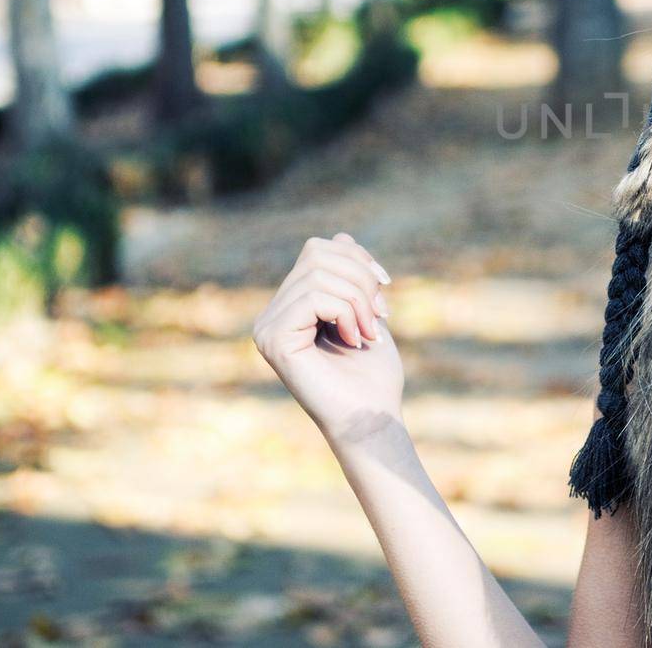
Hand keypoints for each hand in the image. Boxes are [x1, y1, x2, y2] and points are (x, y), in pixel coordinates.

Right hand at [252, 232, 403, 442]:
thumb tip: (340, 235)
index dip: (358, 259)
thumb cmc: (372, 373)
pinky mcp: (272, 340)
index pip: (319, 249)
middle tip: (380, 315)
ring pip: (319, 274)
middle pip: (318, 254)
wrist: (372, 416)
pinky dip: (346, 312)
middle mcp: (272, 314)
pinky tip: (354, 340)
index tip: (384, 290)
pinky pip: (314, 297)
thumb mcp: (366, 311)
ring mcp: (267, 327)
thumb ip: (350, 276)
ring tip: (369, 332)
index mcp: (291, 305)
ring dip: (358, 300)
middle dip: (361, 278)